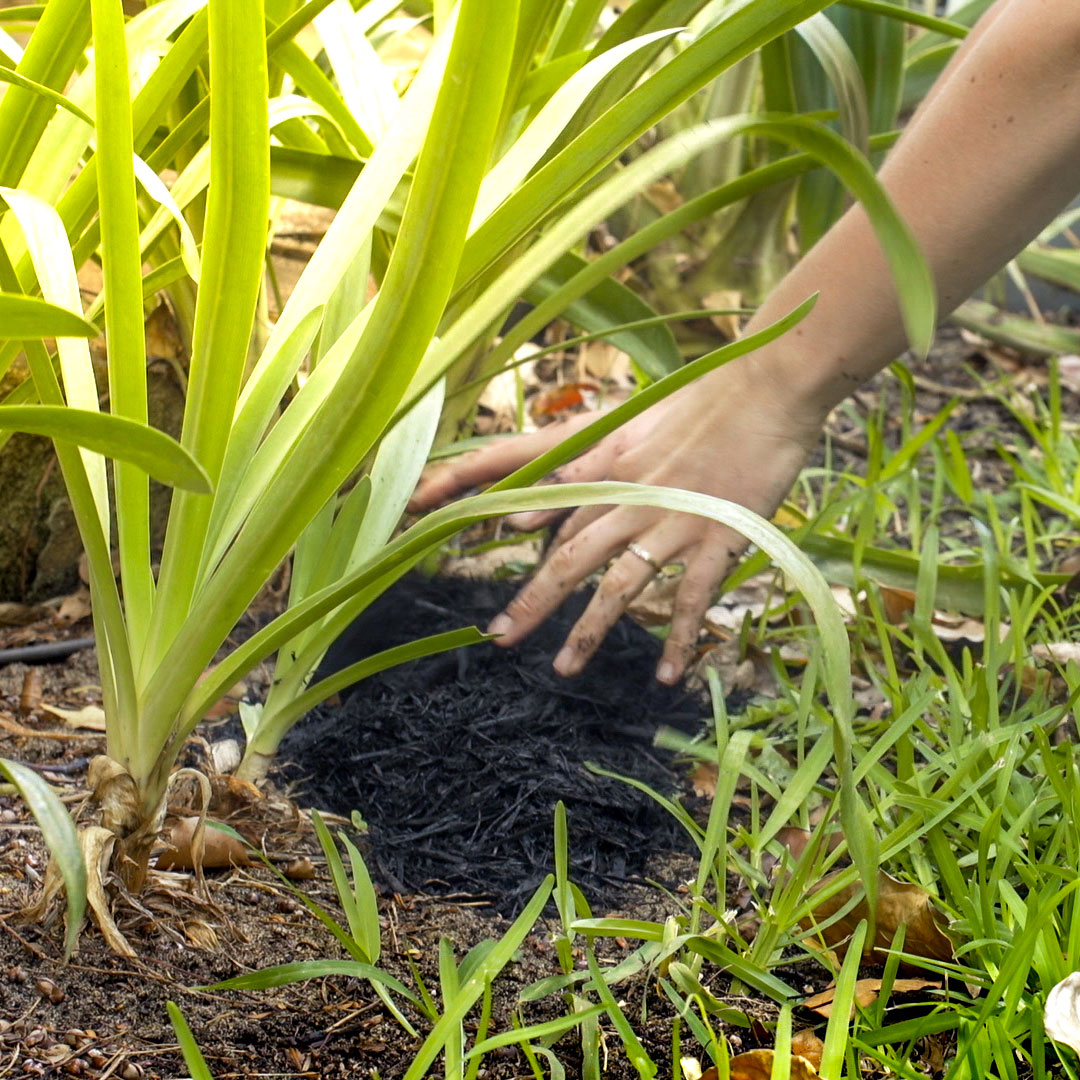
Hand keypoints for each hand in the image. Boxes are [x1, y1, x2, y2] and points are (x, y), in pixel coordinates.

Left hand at [410, 358, 825, 683]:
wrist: (768, 384)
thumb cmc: (703, 400)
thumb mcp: (631, 425)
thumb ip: (583, 467)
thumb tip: (526, 506)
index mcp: (605, 460)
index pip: (532, 486)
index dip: (478, 498)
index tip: (430, 514)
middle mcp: (629, 493)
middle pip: (568, 555)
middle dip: (531, 599)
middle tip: (499, 637)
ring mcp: (672, 519)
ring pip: (618, 585)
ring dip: (588, 630)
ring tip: (563, 669)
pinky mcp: (717, 537)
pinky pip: (691, 599)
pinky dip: (679, 639)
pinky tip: (668, 674)